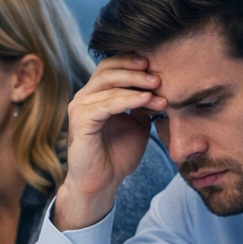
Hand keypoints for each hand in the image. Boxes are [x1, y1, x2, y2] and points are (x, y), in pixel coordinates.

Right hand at [52, 55, 165, 230]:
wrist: (102, 182)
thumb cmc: (117, 154)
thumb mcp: (138, 122)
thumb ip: (143, 102)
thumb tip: (162, 85)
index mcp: (96, 95)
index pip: (112, 65)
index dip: (133, 61)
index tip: (159, 65)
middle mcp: (85, 97)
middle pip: (108, 68)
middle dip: (136, 68)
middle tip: (160, 76)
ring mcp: (80, 108)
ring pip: (107, 83)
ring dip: (136, 83)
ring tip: (158, 88)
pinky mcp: (81, 121)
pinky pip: (106, 104)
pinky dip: (128, 99)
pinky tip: (147, 100)